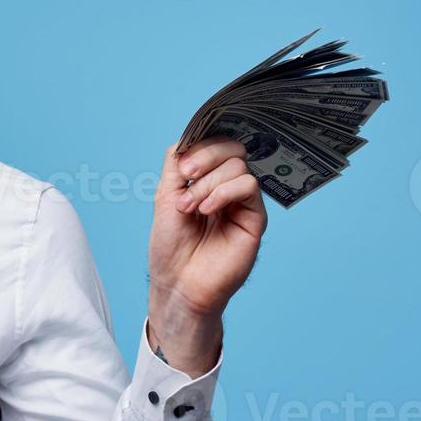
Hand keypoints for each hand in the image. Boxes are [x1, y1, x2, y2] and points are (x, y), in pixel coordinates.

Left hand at [146, 138, 267, 372]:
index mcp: (205, 180)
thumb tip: (186, 138)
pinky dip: (224, 191)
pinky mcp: (254, 218)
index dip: (200, 145)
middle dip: (204, 157)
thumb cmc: (170, 247)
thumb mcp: (165, 197)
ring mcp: (241, 202)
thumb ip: (175, 166)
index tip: (181, 164)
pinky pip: (249, 187)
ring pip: (238, 166)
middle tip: (185, 176)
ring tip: (189, 207)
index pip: (214, 144)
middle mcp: (226, 187)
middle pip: (230, 148)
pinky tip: (206, 209)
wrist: (178, 283)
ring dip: (207, 182)